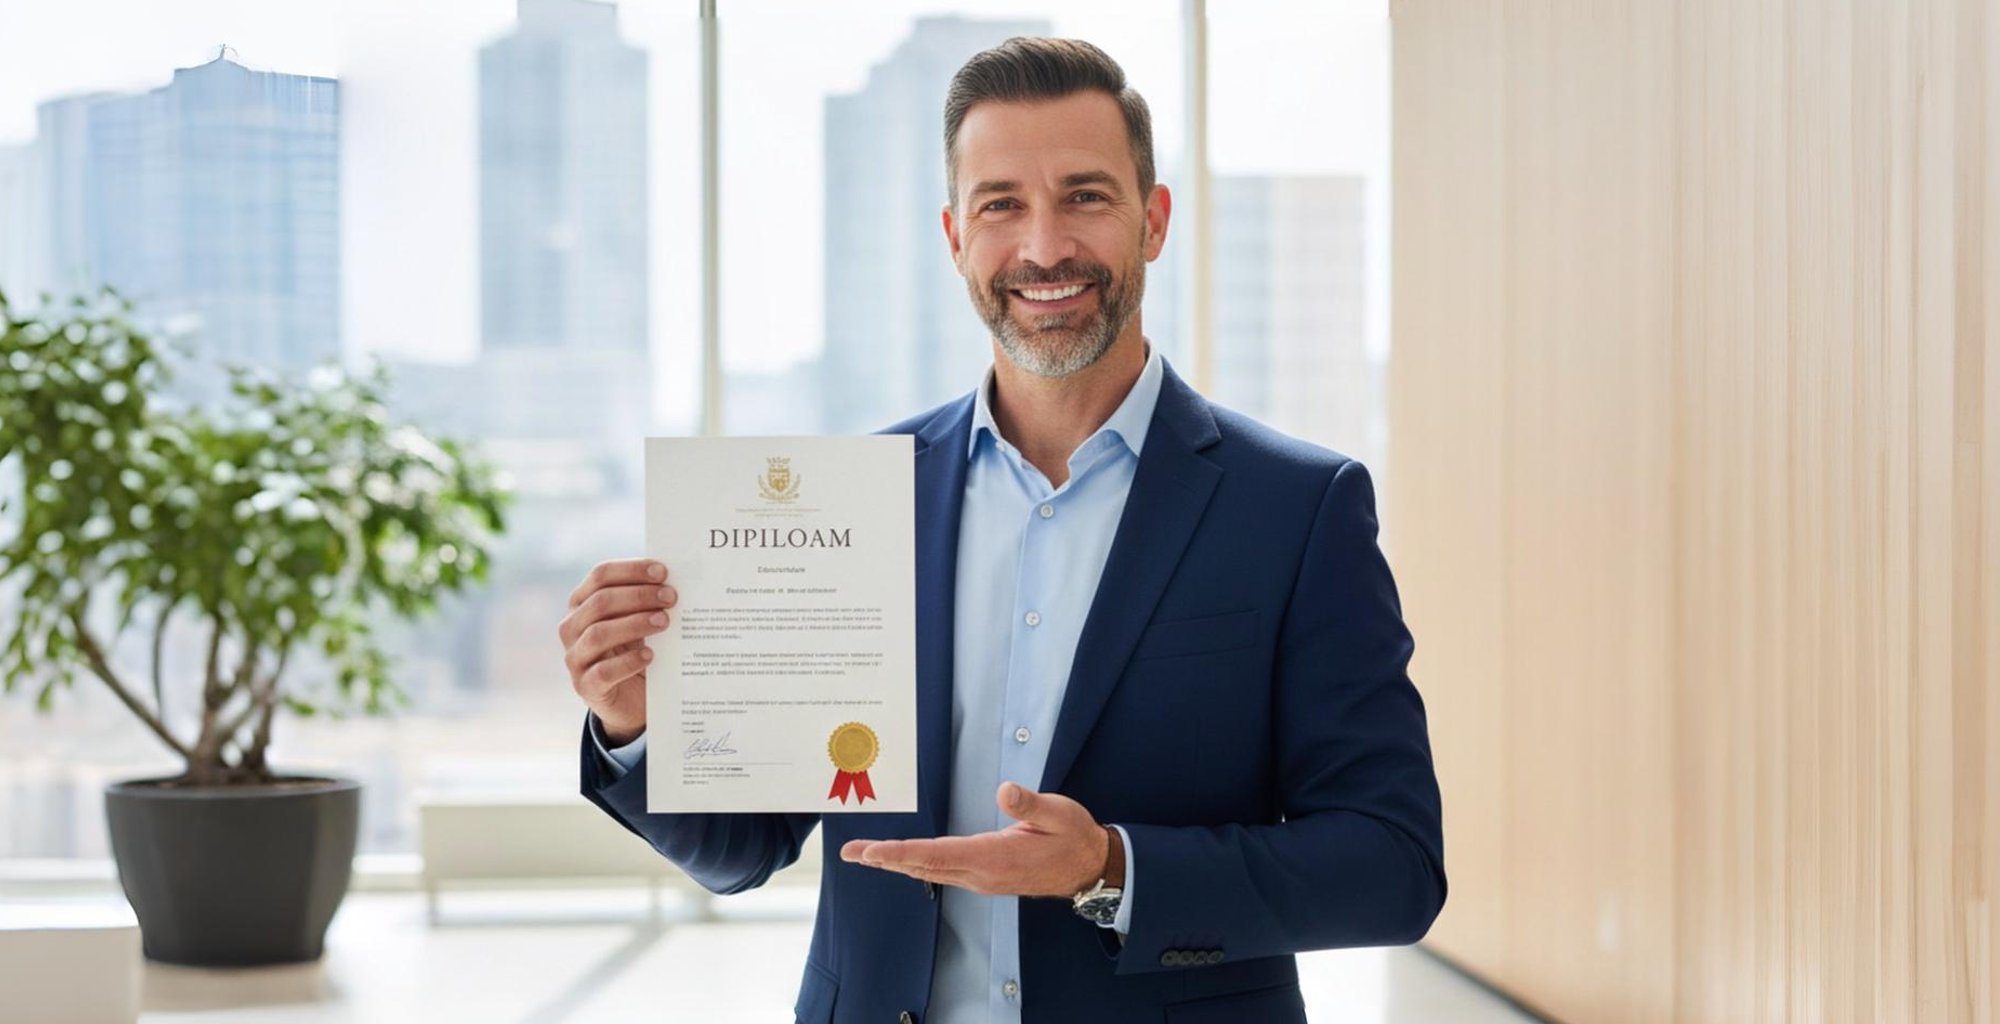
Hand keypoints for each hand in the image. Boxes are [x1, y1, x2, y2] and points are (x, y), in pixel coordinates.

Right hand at [559, 558, 675, 744]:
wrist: (631, 700)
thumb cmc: (635, 650)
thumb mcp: (638, 622)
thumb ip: (646, 601)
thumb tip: (672, 581)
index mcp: (582, 603)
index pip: (601, 576)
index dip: (631, 570)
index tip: (663, 572)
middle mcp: (572, 627)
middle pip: (601, 602)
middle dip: (639, 595)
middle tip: (670, 597)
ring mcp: (575, 657)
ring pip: (598, 634)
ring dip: (635, 624)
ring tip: (664, 622)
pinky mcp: (586, 686)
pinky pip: (604, 671)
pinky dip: (629, 661)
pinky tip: (650, 655)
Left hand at [839, 782, 1113, 897]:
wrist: (1090, 868)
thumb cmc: (1074, 838)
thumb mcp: (1059, 813)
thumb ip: (1030, 803)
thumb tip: (1005, 790)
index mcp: (994, 858)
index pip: (937, 855)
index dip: (901, 853)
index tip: (872, 852)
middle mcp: (981, 873)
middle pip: (923, 866)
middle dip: (885, 858)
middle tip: (850, 852)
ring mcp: (981, 878)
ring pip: (929, 870)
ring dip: (895, 862)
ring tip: (865, 854)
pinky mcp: (983, 876)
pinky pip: (941, 870)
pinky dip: (915, 863)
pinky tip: (901, 859)